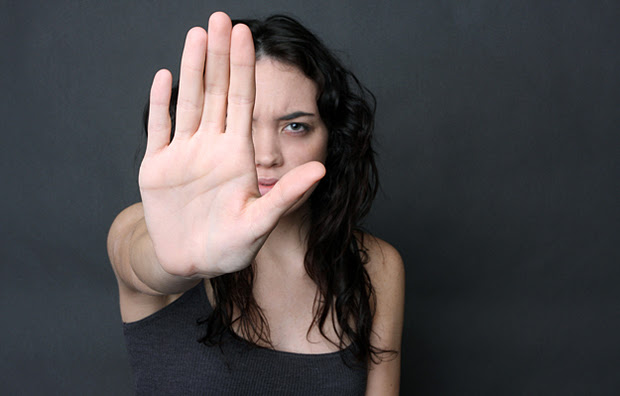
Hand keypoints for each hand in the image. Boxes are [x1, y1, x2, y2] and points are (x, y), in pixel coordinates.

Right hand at [138, 13, 324, 277]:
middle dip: (219, 55)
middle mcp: (212, 146)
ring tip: (196, 34)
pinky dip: (160, 104)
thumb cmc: (230, 248)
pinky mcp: (156, 167)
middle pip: (216, 92)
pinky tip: (164, 77)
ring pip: (189, 102)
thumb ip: (286, 196)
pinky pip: (159, 128)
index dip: (244, 68)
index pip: (242, 101)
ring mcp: (183, 154)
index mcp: (238, 155)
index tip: (246, 34)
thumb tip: (320, 170)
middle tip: (219, 18)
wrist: (190, 263)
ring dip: (191, 68)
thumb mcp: (260, 223)